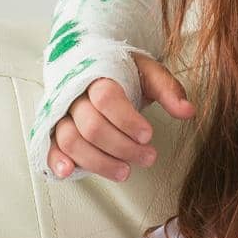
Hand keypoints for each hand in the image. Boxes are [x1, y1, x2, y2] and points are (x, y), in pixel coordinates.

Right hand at [48, 55, 194, 180]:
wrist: (91, 64)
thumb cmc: (122, 72)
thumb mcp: (149, 72)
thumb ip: (168, 89)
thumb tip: (188, 111)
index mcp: (98, 75)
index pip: (106, 98)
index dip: (127, 120)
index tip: (148, 136)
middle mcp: (74, 95)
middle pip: (92, 126)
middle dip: (122, 147)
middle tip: (148, 157)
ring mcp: (61, 113)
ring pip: (71, 141)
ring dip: (99, 162)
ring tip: (125, 171)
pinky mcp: (53, 130)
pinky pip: (49, 147)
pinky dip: (56, 161)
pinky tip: (70, 172)